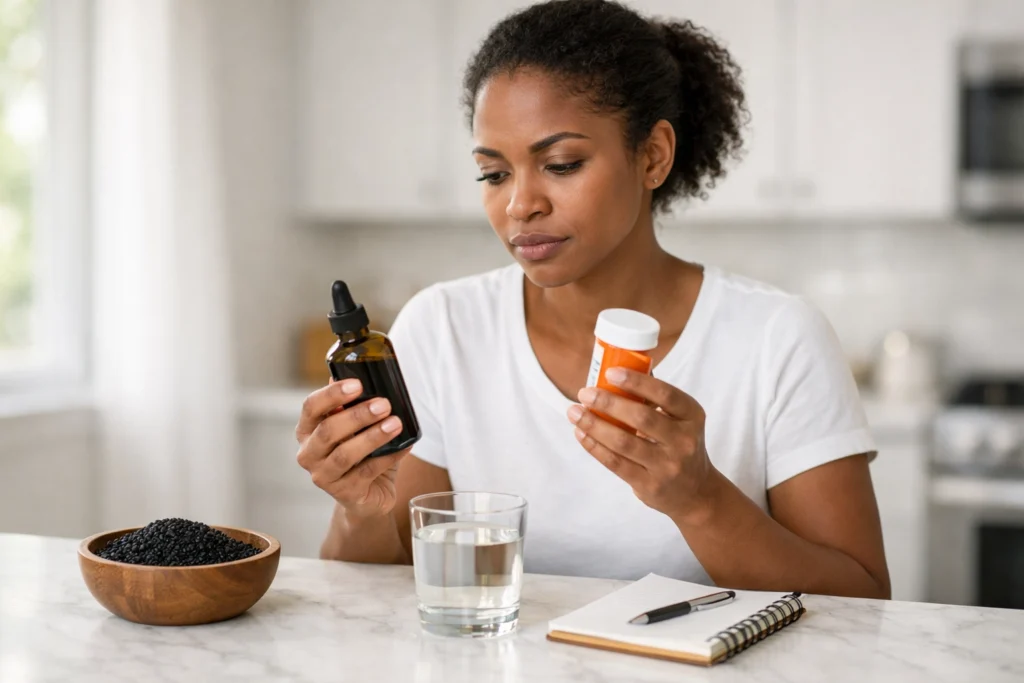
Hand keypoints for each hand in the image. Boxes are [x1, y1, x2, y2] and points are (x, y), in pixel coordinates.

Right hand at [295, 379, 408, 516]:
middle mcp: (309, 454)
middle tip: (384, 404)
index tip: (357, 384)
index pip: (311, 407)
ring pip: (345, 454)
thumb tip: (360, 371)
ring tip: (395, 423)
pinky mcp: (345, 493)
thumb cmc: (360, 454)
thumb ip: (353, 403)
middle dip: (357, 415)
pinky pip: (367, 472)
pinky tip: (404, 446)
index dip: (332, 394)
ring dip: (373, 436)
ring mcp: (324, 476)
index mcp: (307, 430)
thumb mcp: (355, 427)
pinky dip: (389, 456)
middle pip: (328, 431)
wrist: (368, 495)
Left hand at [566, 367, 715, 520]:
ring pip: (623, 442)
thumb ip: (654, 399)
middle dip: (608, 402)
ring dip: (594, 425)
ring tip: (574, 412)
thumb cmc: (678, 446)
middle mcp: (683, 441)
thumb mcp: (680, 420)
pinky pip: (616, 463)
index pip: (666, 394)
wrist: (696, 492)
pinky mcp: (650, 485)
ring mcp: (667, 465)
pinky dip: (594, 446)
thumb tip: (618, 370)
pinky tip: (581, 433)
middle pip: (641, 417)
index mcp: (692, 416)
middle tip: (585, 393)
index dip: (636, 382)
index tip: (610, 372)